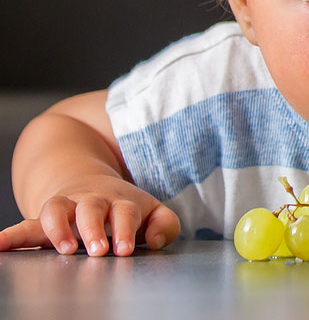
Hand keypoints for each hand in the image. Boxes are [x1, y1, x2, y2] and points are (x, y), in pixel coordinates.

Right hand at [0, 175, 179, 256]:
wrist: (96, 185)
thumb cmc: (128, 209)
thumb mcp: (153, 212)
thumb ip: (164, 225)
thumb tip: (155, 241)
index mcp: (121, 202)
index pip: (124, 212)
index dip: (124, 229)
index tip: (123, 250)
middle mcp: (92, 201)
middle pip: (91, 208)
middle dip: (93, 229)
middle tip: (98, 251)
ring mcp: (68, 207)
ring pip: (57, 209)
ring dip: (57, 228)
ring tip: (63, 249)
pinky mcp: (46, 219)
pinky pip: (26, 224)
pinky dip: (11, 235)